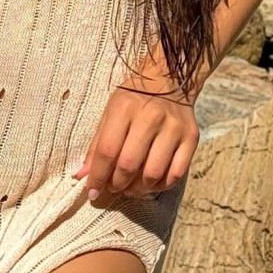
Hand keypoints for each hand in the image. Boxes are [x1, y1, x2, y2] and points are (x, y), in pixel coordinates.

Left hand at [71, 85, 199, 200]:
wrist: (169, 79)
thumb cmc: (134, 98)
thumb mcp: (110, 112)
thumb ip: (96, 144)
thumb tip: (81, 176)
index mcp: (125, 108)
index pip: (107, 151)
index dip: (97, 177)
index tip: (92, 192)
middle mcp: (151, 117)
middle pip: (129, 165)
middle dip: (116, 185)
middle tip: (112, 188)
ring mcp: (174, 128)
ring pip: (153, 174)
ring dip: (138, 189)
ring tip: (130, 187)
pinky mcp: (191, 137)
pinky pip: (176, 174)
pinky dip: (160, 185)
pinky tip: (151, 182)